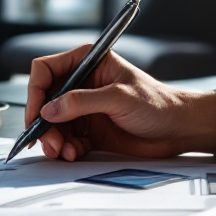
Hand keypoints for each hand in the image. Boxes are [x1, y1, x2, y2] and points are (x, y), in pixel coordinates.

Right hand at [26, 45, 215, 161]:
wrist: (179, 130)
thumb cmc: (159, 104)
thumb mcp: (119, 98)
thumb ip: (82, 102)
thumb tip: (50, 109)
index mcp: (88, 62)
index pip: (46, 70)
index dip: (36, 92)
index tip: (36, 114)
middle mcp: (82, 83)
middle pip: (45, 101)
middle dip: (44, 123)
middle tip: (49, 142)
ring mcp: (85, 108)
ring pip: (53, 123)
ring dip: (54, 140)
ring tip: (64, 151)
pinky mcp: (90, 129)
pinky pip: (66, 139)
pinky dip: (66, 148)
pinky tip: (75, 153)